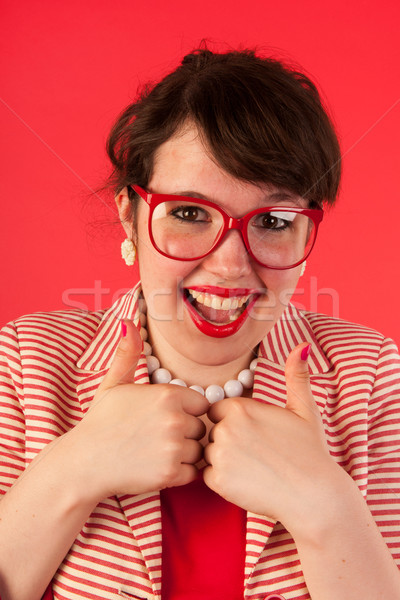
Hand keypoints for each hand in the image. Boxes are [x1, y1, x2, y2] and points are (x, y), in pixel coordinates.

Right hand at [67, 320, 208, 499]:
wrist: (84, 461)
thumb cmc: (100, 421)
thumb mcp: (113, 384)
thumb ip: (128, 354)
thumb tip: (128, 323)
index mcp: (167, 394)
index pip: (201, 403)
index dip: (187, 412)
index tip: (167, 419)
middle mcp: (175, 418)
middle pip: (201, 428)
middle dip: (186, 434)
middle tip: (160, 439)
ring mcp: (173, 446)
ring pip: (199, 451)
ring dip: (185, 454)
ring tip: (158, 453)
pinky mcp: (170, 474)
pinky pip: (193, 473)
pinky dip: (180, 473)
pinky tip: (159, 467)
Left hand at [203, 343, 340, 534]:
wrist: (314, 495)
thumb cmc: (310, 451)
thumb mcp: (305, 409)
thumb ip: (296, 376)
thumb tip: (302, 346)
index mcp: (240, 408)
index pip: (217, 411)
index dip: (233, 423)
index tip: (253, 436)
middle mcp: (225, 428)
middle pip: (212, 432)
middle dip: (227, 442)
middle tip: (256, 455)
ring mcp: (219, 455)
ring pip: (208, 455)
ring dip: (223, 462)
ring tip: (252, 469)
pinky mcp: (217, 481)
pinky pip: (208, 477)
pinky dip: (223, 482)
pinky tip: (247, 482)